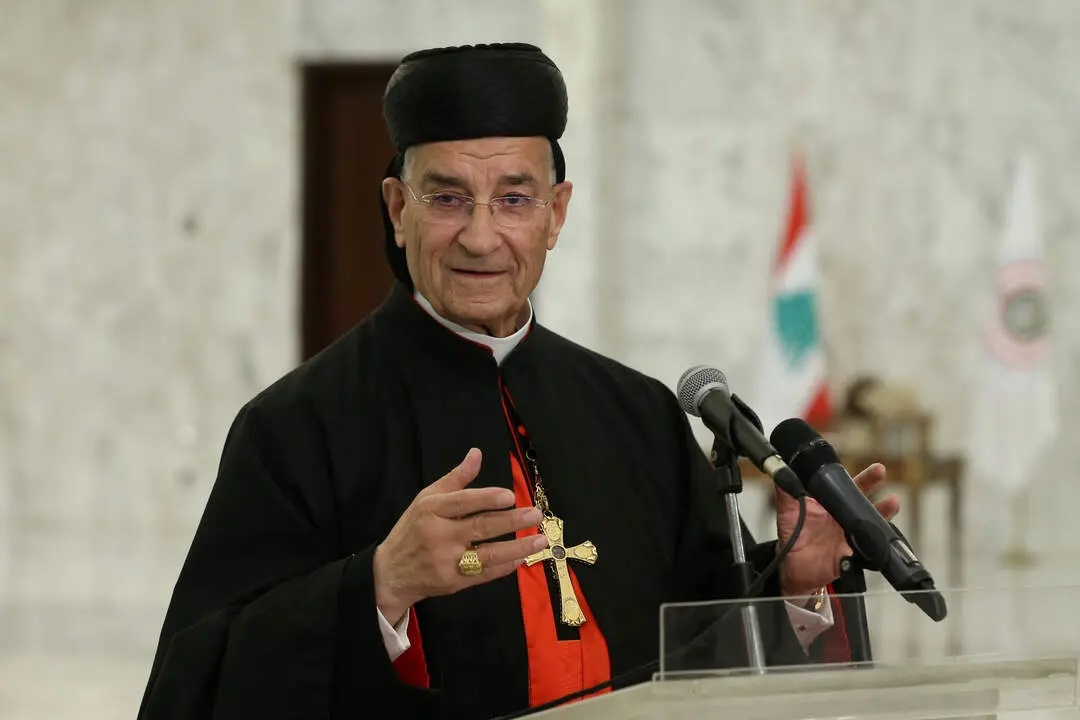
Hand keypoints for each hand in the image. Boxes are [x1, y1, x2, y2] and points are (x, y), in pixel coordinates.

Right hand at [372, 448, 547, 623]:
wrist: (390, 573)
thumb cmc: (412, 530)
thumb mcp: (426, 498)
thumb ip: (455, 478)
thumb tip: (476, 453)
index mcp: (431, 510)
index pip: (463, 502)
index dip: (487, 498)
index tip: (510, 496)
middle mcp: (438, 535)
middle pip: (480, 527)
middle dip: (511, 521)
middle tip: (535, 514)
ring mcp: (446, 561)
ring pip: (487, 554)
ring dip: (517, 547)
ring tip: (539, 539)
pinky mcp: (452, 582)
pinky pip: (484, 575)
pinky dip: (504, 567)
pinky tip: (521, 558)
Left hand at [775, 463, 899, 597]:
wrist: (792, 568)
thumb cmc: (793, 536)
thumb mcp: (788, 511)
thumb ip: (786, 491)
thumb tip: (780, 470)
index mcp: (831, 505)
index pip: (849, 488)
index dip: (863, 479)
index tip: (876, 469)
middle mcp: (844, 519)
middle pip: (865, 504)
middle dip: (877, 490)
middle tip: (882, 476)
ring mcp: (850, 537)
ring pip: (872, 525)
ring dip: (883, 514)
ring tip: (892, 503)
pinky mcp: (852, 555)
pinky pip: (867, 550)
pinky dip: (874, 544)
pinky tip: (879, 539)